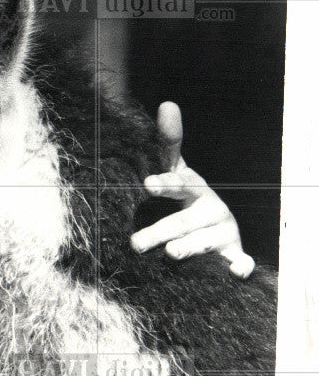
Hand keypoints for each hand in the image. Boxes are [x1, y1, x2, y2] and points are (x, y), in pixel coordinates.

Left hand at [130, 102, 254, 278]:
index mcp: (192, 188)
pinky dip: (240, 267)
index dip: (164, 183)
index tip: (148, 184)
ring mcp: (223, 231)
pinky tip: (236, 271)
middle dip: (159, 231)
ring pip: (203, 241)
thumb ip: (166, 146)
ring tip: (171, 254)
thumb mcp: (175, 174)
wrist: (217, 229)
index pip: (176, 182)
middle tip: (136, 243)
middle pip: (181, 220)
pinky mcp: (234, 254)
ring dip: (188, 248)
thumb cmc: (186, 200)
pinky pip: (239, 261)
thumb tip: (168, 104)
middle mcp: (209, 208)